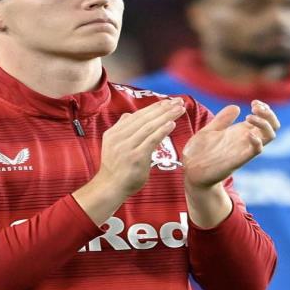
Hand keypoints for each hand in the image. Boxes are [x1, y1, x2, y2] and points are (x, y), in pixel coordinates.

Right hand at [73, 97, 185, 225]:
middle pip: (144, 118)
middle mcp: (119, 137)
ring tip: (179, 109)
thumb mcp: (112, 145)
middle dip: (163, 108)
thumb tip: (128, 115)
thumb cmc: (115, 168)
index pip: (137, 115)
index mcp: (114, 133)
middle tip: (178, 102)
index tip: (168, 102)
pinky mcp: (136, 157)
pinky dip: (162, 131)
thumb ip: (121, 129)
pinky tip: (171, 124)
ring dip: (166, 116)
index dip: (154, 107)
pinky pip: (151, 140)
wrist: (110, 187)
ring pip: (149, 127)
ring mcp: (127, 147)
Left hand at [182, 100, 279, 189]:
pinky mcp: (238, 160)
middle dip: (268, 114)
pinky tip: (248, 134)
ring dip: (264, 124)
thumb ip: (222, 120)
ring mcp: (243, 150)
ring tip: (249, 117)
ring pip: (269, 137)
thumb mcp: (210, 130)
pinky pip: (256, 151)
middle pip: (272, 127)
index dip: (264, 109)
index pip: (264, 120)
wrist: (191, 172)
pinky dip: (257, 141)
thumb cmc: (200, 153)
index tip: (254, 102)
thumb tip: (237, 107)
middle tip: (255, 107)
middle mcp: (245, 141)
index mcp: (239, 133)